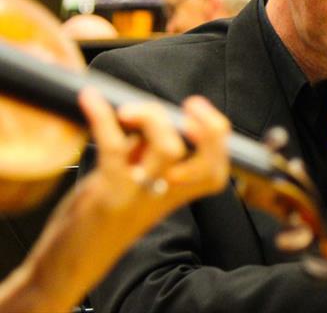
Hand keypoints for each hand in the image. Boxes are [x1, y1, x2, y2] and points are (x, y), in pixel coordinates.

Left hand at [80, 88, 229, 218]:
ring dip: (153, 118)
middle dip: (206, 127)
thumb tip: (144, 116)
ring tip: (128, 110)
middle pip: (207, 163)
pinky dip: (103, 117)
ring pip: (169, 151)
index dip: (217, 138)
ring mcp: (140, 196)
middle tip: (187, 105)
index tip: (197, 108)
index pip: (217, 171)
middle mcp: (164, 196)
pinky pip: (114, 149)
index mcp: (174, 195)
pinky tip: (91, 100)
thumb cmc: (99, 222)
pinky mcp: (110, 195)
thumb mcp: (132, 186)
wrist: (70, 264)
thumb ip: (144, 156)